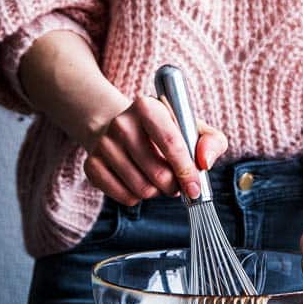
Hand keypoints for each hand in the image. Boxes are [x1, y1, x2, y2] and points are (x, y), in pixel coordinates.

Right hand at [83, 94, 227, 204]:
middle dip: (173, 186)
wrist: (122, 126)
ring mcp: (103, 145)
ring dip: (157, 192)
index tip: (195, 188)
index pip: (171, 143)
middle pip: (157, 173)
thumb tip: (204, 163)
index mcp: (147, 106)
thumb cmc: (165, 129)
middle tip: (176, 183)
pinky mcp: (92, 165)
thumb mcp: (192, 127)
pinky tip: (140, 182)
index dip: (186, 170)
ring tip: (158, 180)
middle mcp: (121, 123)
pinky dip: (137, 197)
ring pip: (141, 189)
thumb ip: (211, 141)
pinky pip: (124, 197)